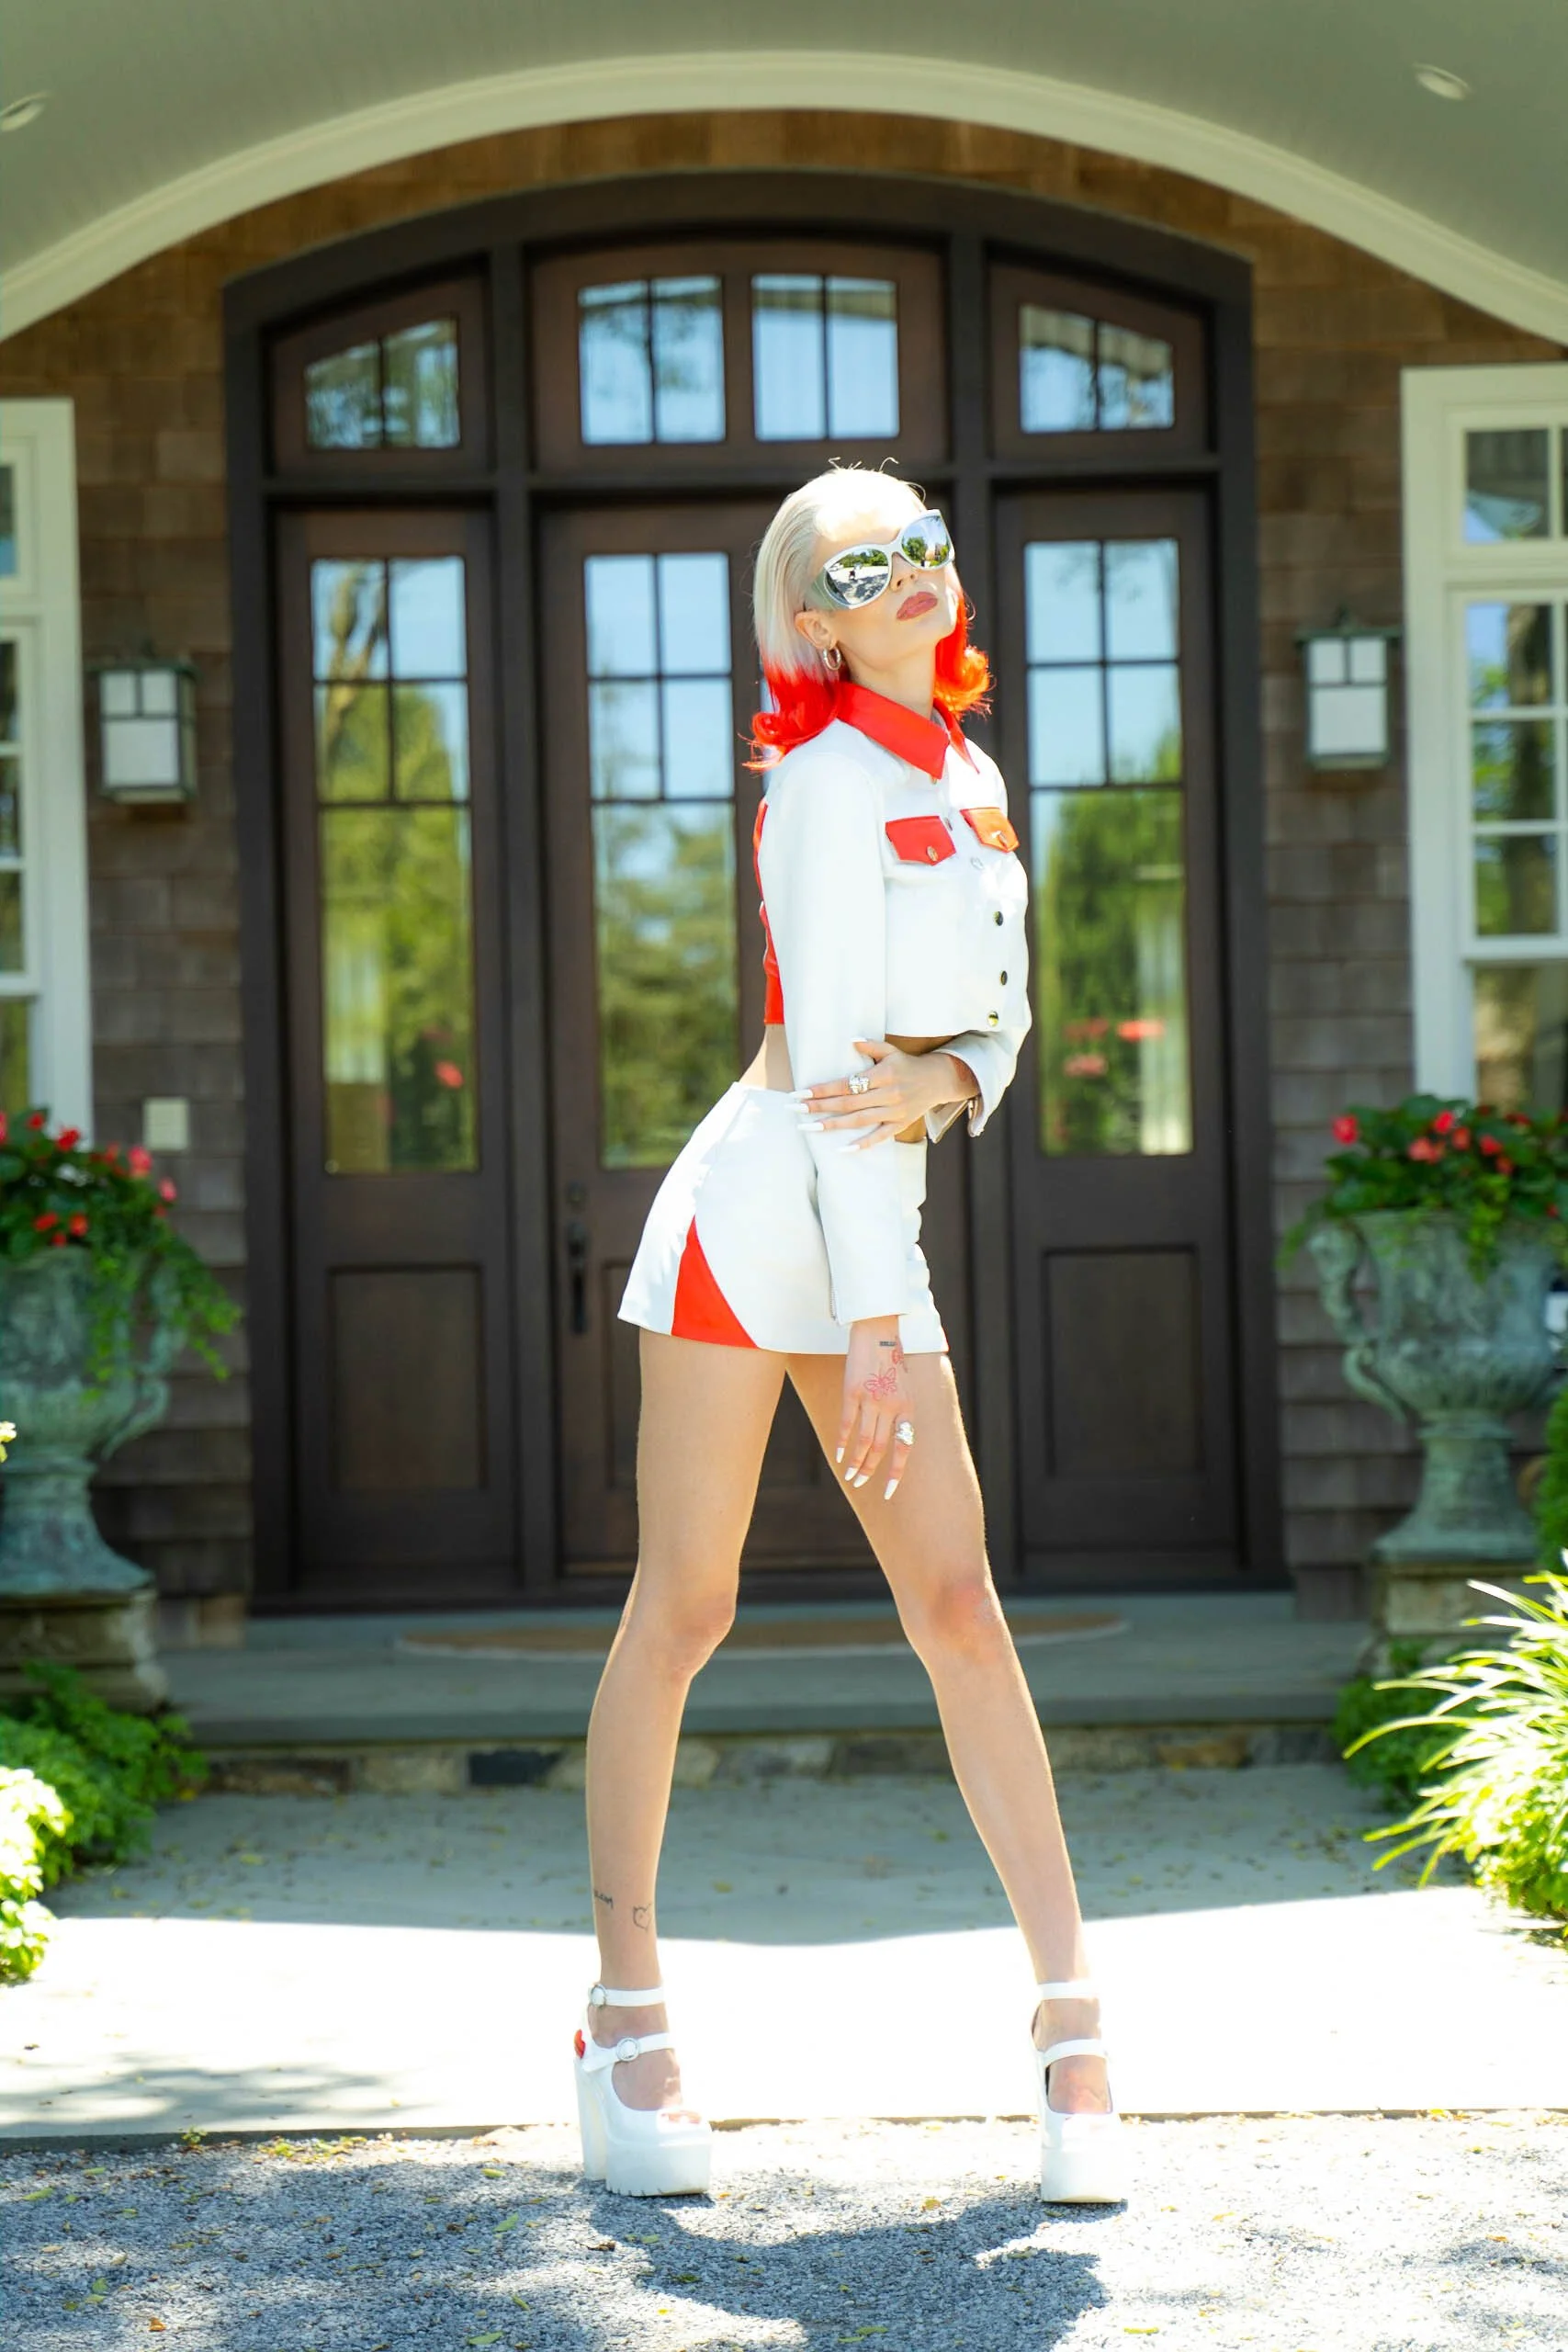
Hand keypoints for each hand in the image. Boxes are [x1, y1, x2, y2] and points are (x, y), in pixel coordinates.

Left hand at [794, 1040, 977, 1148]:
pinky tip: (842, 1149)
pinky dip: (862, 1144)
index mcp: (883, 1074)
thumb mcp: (891, 1050)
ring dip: (832, 1125)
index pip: (846, 1084)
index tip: (800, 1093)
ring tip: (809, 1128)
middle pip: (848, 1103)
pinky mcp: (900, 1124)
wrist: (938, 1080)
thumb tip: (850, 1041)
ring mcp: (895, 1112)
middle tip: (795, 1110)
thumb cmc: (907, 1064)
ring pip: (859, 1121)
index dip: (822, 1089)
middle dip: (819, 1107)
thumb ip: (871, 1046)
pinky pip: (880, 1137)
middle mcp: (888, 1094)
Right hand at [837, 1316, 914, 1498]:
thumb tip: (894, 1436)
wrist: (878, 1330)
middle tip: (859, 1483)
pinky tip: (838, 1455)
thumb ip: (901, 1410)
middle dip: (870, 1470)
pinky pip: (846, 1424)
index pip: (904, 1447)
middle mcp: (892, 1406)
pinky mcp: (853, 1392)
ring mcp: (872, 1400)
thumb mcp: (905, 1386)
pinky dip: (842, 1442)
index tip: (889, 1491)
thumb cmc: (891, 1359)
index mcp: (908, 1407)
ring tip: (849, 1475)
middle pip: (881, 1449)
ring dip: (856, 1462)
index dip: (896, 1472)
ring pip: (864, 1441)